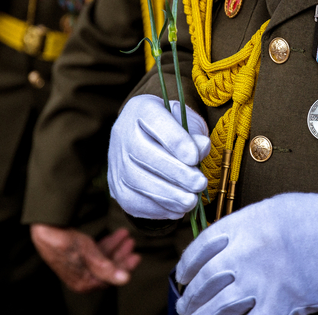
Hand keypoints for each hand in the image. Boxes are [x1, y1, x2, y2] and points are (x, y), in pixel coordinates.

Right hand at [30, 224, 140, 292]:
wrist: (44, 228)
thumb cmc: (66, 242)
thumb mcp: (89, 254)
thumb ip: (107, 267)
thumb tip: (125, 279)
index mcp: (84, 283)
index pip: (110, 279)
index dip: (124, 267)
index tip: (136, 256)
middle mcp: (82, 277)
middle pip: (107, 269)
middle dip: (121, 255)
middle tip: (131, 243)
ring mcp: (78, 266)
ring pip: (102, 258)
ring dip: (114, 247)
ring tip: (124, 234)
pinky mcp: (75, 255)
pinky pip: (94, 253)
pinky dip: (104, 244)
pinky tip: (113, 236)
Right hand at [108, 94, 210, 219]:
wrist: (148, 139)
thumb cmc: (174, 128)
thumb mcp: (188, 122)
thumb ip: (194, 133)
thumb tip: (202, 147)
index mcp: (142, 109)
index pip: (155, 121)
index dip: (175, 141)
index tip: (195, 158)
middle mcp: (122, 133)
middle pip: (142, 153)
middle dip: (175, 172)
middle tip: (199, 184)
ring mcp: (115, 161)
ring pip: (136, 180)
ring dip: (167, 195)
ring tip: (192, 201)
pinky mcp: (116, 186)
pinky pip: (132, 201)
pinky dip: (157, 209)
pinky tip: (177, 210)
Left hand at [175, 192, 317, 314]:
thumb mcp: (274, 207)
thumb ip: (248, 225)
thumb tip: (229, 242)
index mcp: (243, 224)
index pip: (201, 247)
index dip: (187, 265)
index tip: (183, 275)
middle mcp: (246, 251)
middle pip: (205, 281)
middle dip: (191, 298)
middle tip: (186, 306)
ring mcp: (262, 278)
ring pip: (219, 307)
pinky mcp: (281, 301)